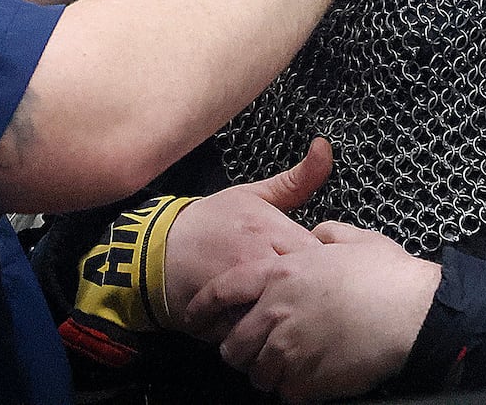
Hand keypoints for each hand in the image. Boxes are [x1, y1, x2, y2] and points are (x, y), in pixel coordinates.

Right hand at [160, 138, 332, 332]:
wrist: (156, 253)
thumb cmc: (210, 223)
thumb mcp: (253, 195)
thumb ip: (296, 180)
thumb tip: (326, 147)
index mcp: (267, 228)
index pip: (320, 255)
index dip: (328, 264)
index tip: (325, 268)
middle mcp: (254, 260)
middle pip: (305, 286)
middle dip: (313, 292)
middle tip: (314, 294)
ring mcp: (237, 294)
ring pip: (283, 315)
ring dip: (292, 317)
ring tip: (294, 313)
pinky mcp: (223, 321)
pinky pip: (257, 336)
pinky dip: (266, 336)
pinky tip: (270, 330)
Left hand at [186, 221, 440, 402]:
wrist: (415, 315)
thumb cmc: (386, 275)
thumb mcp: (351, 239)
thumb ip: (323, 235)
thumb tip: (315, 236)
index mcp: (280, 274)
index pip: (223, 290)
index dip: (202, 305)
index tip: (195, 316)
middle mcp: (276, 312)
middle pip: (232, 343)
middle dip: (240, 348)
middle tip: (257, 348)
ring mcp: (289, 350)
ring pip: (256, 373)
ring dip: (267, 371)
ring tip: (286, 365)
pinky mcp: (307, 382)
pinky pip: (285, 393)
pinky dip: (293, 390)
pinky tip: (310, 379)